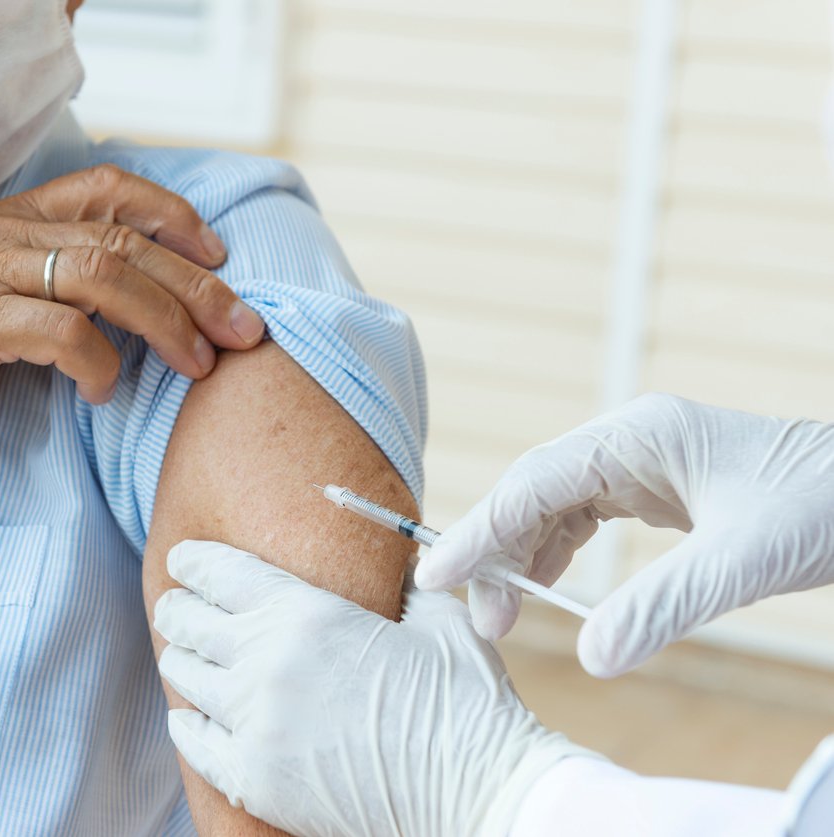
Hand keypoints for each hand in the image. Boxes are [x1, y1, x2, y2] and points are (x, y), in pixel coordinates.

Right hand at [0, 164, 266, 448]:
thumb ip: (43, 286)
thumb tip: (124, 307)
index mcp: (6, 221)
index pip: (106, 189)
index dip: (172, 214)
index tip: (218, 254)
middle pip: (123, 240)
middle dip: (197, 285)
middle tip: (243, 329)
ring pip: (103, 278)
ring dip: (166, 322)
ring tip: (199, 364)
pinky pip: (60, 335)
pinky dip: (100, 365)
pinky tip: (106, 394)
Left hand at [153, 540, 591, 836]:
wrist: (480, 793)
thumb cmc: (464, 702)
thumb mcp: (435, 618)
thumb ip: (398, 582)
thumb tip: (392, 562)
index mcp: (307, 613)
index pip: (218, 572)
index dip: (193, 561)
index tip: (184, 559)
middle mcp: (267, 663)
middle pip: (187, 621)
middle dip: (179, 607)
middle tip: (179, 607)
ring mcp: (255, 725)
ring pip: (185, 678)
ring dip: (185, 662)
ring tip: (190, 658)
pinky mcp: (254, 780)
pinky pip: (194, 742)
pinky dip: (189, 723)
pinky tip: (193, 716)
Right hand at [415, 393, 833, 676]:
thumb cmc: (825, 504)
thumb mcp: (745, 560)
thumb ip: (664, 605)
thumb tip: (593, 660)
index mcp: (639, 435)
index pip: (533, 482)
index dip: (482, 531)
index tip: (439, 576)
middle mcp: (629, 441)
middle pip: (532, 491)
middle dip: (499, 552)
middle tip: (486, 619)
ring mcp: (641, 462)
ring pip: (553, 505)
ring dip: (524, 556)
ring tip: (508, 613)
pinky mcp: (656, 488)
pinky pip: (584, 516)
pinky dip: (557, 553)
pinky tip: (547, 587)